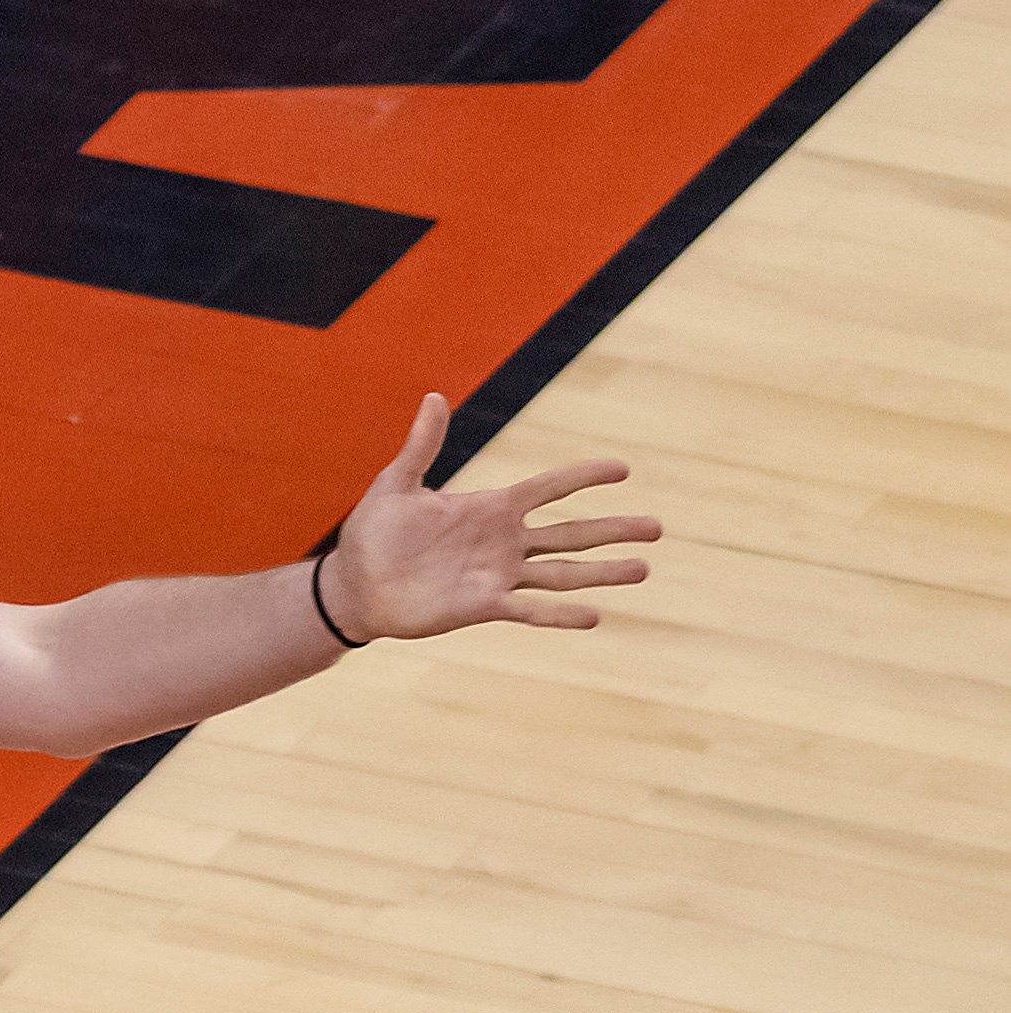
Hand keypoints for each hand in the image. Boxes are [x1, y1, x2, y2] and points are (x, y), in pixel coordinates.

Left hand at [322, 394, 659, 640]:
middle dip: (613, 529)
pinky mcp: (482, 606)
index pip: (548, 488)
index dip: (584, 477)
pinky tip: (594, 616)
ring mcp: (497, 574)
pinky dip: (559, 614)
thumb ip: (422, 445)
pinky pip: (529, 609)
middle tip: (658, 527)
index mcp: (489, 508)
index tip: (624, 468)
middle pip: (570, 533)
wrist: (354, 585)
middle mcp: (503, 541)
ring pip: (562, 573)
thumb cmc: (373, 533)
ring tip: (644, 569)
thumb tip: (435, 397)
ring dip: (603, 572)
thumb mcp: (397, 484)